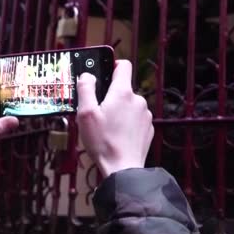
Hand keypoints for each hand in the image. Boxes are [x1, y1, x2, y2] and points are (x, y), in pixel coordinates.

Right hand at [76, 60, 153, 176]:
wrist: (123, 168)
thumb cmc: (103, 142)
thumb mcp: (85, 113)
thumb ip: (85, 89)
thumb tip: (87, 76)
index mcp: (122, 93)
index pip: (123, 65)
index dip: (112, 65)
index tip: (104, 72)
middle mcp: (138, 100)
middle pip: (123, 89)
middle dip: (110, 97)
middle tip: (98, 112)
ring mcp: (145, 115)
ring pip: (129, 105)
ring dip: (119, 111)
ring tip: (107, 128)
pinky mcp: (148, 128)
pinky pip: (135, 119)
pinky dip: (126, 123)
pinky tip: (117, 136)